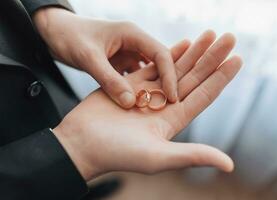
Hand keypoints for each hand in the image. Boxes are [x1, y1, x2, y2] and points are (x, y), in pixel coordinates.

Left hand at [33, 8, 176, 107]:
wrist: (53, 32)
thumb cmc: (68, 37)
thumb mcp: (88, 57)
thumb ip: (109, 80)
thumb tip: (130, 103)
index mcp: (132, 34)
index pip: (161, 54)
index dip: (170, 76)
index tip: (172, 97)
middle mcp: (134, 42)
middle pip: (159, 63)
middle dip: (166, 82)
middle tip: (172, 104)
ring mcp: (127, 53)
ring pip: (148, 72)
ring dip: (153, 87)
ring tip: (159, 106)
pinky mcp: (120, 62)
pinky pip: (134, 77)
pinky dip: (138, 89)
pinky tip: (139, 103)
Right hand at [53, 31, 241, 180]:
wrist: (82, 144)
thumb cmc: (117, 154)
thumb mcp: (158, 158)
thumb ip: (193, 156)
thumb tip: (229, 165)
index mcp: (174, 120)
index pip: (204, 94)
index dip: (222, 77)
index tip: (238, 58)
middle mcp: (165, 106)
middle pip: (195, 77)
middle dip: (212, 57)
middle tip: (230, 37)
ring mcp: (148, 94)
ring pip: (176, 68)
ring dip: (194, 51)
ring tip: (210, 34)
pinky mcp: (131, 84)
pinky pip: (154, 66)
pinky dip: (168, 54)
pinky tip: (182, 43)